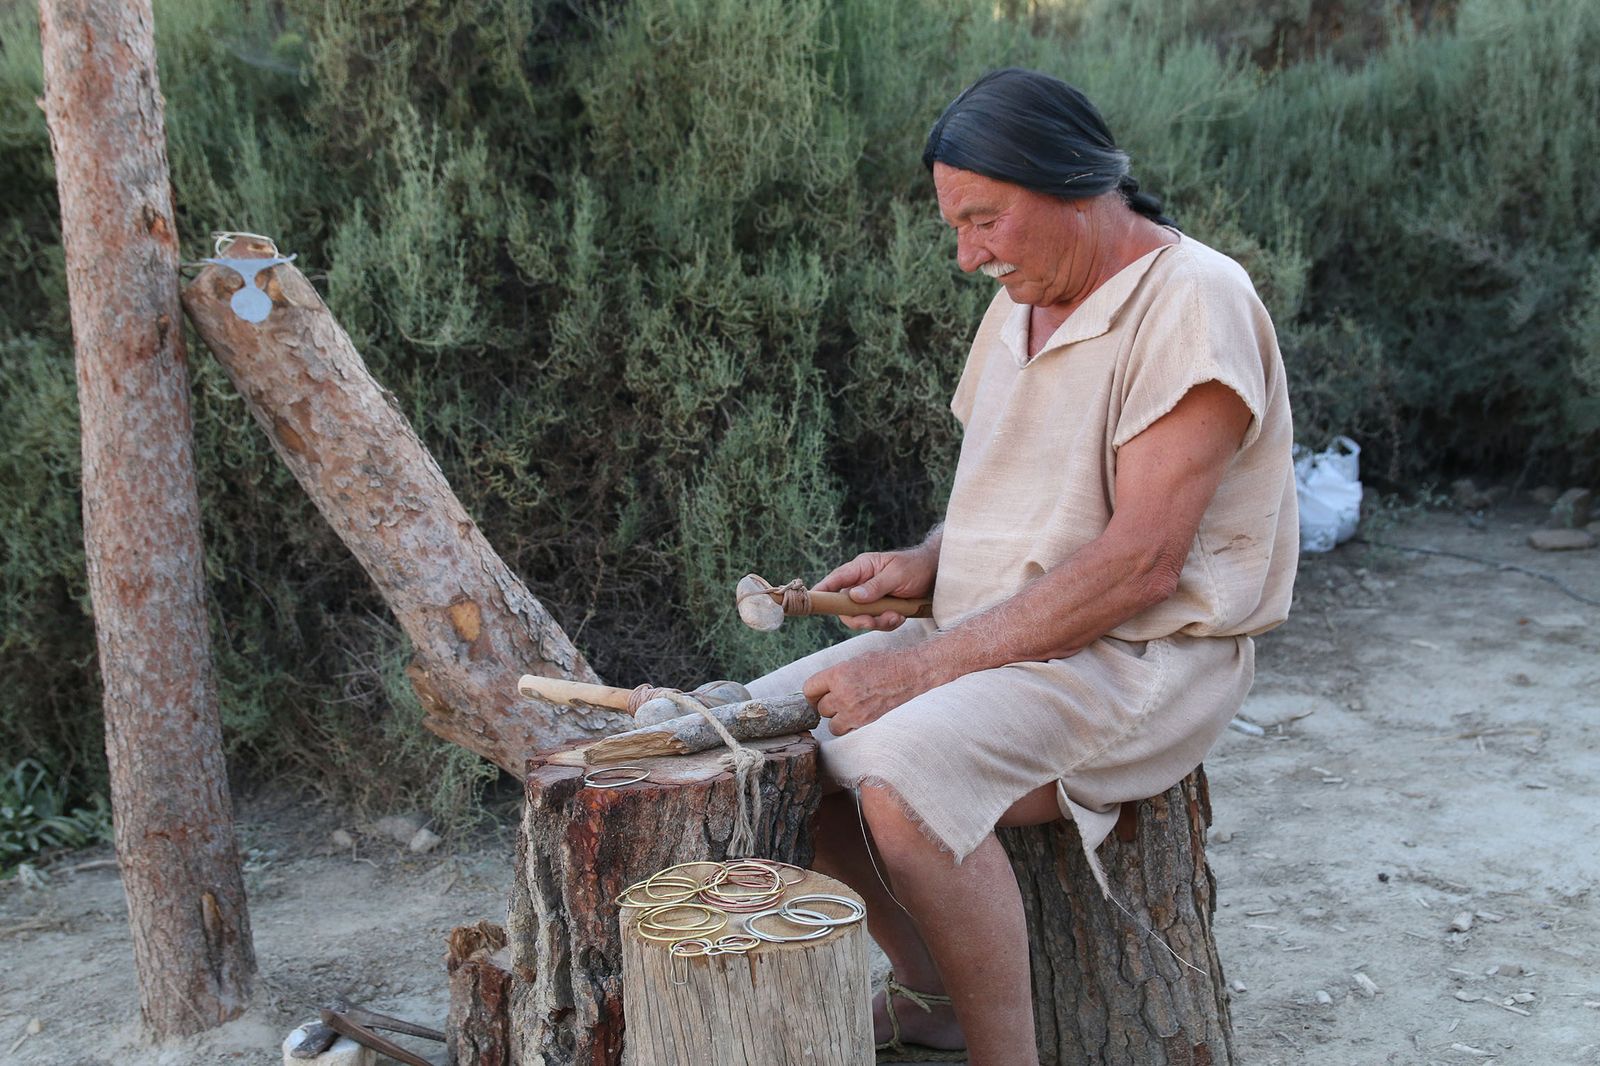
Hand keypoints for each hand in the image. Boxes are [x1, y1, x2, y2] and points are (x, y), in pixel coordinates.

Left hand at [802, 647, 951, 735]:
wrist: (913, 673)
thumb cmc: (886, 664)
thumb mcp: (856, 661)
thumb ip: (835, 676)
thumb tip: (819, 690)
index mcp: (839, 674)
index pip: (808, 689)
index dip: (814, 691)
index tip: (819, 693)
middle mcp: (844, 694)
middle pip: (820, 708)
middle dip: (829, 704)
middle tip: (843, 697)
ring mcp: (856, 712)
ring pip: (832, 724)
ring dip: (838, 718)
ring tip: (853, 707)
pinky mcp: (867, 724)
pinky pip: (847, 732)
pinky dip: (851, 727)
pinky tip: (861, 715)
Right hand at [813, 542, 937, 631]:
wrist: (937, 575)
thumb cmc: (915, 567)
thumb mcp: (896, 575)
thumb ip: (875, 586)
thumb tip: (853, 596)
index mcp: (861, 568)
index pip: (835, 579)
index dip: (822, 591)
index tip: (813, 602)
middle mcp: (862, 583)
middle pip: (845, 607)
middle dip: (857, 618)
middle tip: (871, 622)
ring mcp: (871, 598)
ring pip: (861, 618)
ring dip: (877, 622)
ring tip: (895, 616)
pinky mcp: (882, 609)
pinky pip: (877, 622)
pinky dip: (888, 623)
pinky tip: (900, 616)